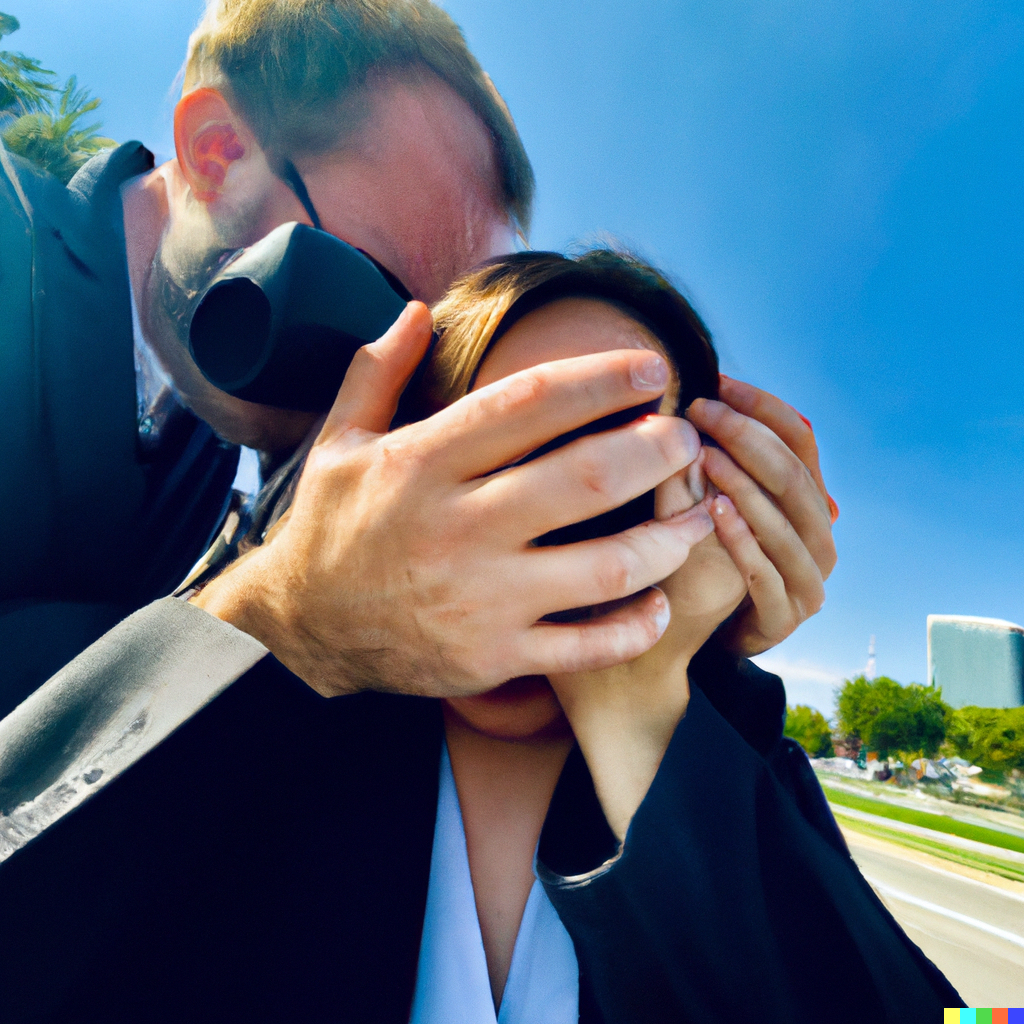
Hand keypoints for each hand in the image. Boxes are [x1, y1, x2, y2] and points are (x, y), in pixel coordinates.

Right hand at [195, 302, 713, 697]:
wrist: (299, 629)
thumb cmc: (329, 528)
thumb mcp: (338, 441)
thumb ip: (377, 371)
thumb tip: (416, 309)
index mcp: (424, 462)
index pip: (532, 402)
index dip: (604, 378)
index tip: (652, 369)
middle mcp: (459, 526)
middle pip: (590, 477)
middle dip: (659, 449)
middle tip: (687, 436)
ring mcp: (481, 598)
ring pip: (609, 566)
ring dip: (672, 536)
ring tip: (700, 514)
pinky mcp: (492, 656)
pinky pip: (588, 646)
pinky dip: (638, 624)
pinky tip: (659, 599)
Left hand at [685, 376, 836, 657]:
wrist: (712, 635)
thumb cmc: (717, 557)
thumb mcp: (729, 502)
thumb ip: (728, 460)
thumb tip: (707, 395)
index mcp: (812, 501)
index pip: (802, 439)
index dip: (763, 407)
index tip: (718, 382)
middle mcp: (820, 537)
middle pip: (794, 476)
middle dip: (747, 438)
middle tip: (701, 412)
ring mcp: (808, 580)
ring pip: (784, 524)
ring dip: (744, 486)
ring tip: (705, 457)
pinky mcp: (784, 617)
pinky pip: (765, 574)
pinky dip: (741, 541)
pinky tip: (713, 513)